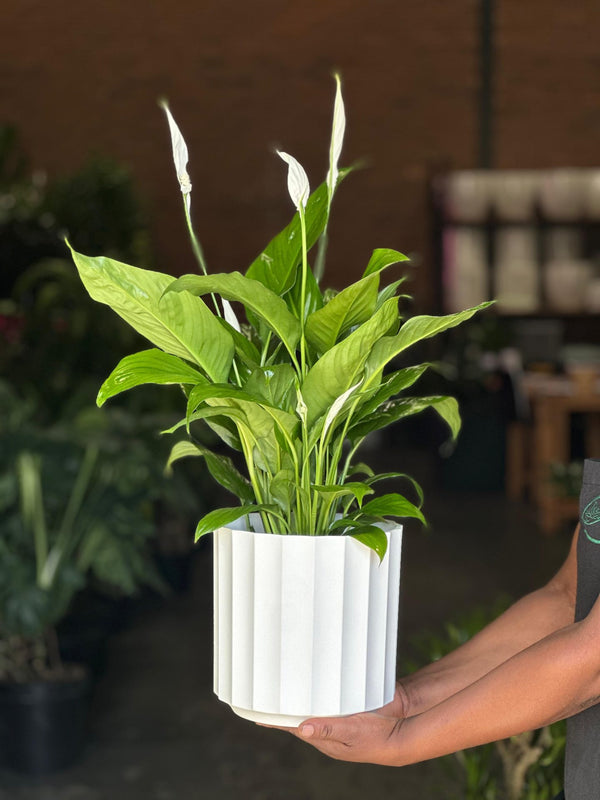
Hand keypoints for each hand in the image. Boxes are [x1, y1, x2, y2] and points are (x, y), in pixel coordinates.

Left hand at [260, 683, 410, 766]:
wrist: (402, 727)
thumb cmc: (376, 737)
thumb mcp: (351, 733)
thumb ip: (328, 729)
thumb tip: (302, 729)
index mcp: (323, 738)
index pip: (293, 728)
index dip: (275, 721)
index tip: (256, 714)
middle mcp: (327, 727)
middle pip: (300, 714)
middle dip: (284, 705)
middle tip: (266, 691)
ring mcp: (337, 715)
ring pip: (313, 703)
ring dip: (300, 694)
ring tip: (283, 681)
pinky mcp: (348, 703)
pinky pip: (328, 695)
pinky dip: (318, 687)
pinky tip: (313, 676)